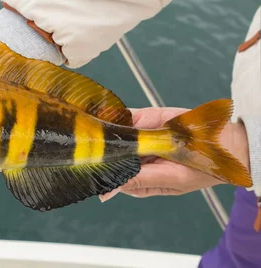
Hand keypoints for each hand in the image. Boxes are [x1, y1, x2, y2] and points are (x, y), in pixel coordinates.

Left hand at [99, 107, 250, 201]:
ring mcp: (141, 137)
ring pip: (114, 133)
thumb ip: (139, 180)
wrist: (224, 142)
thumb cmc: (200, 168)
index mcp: (141, 179)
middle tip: (85, 147)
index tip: (88, 166)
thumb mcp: (171, 179)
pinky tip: (107, 116)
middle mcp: (137, 158)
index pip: (113, 176)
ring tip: (93, 131)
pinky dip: (116, 116)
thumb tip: (108, 193)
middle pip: (110, 153)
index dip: (100, 170)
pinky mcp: (146, 118)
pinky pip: (127, 117)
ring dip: (105, 130)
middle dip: (99, 149)